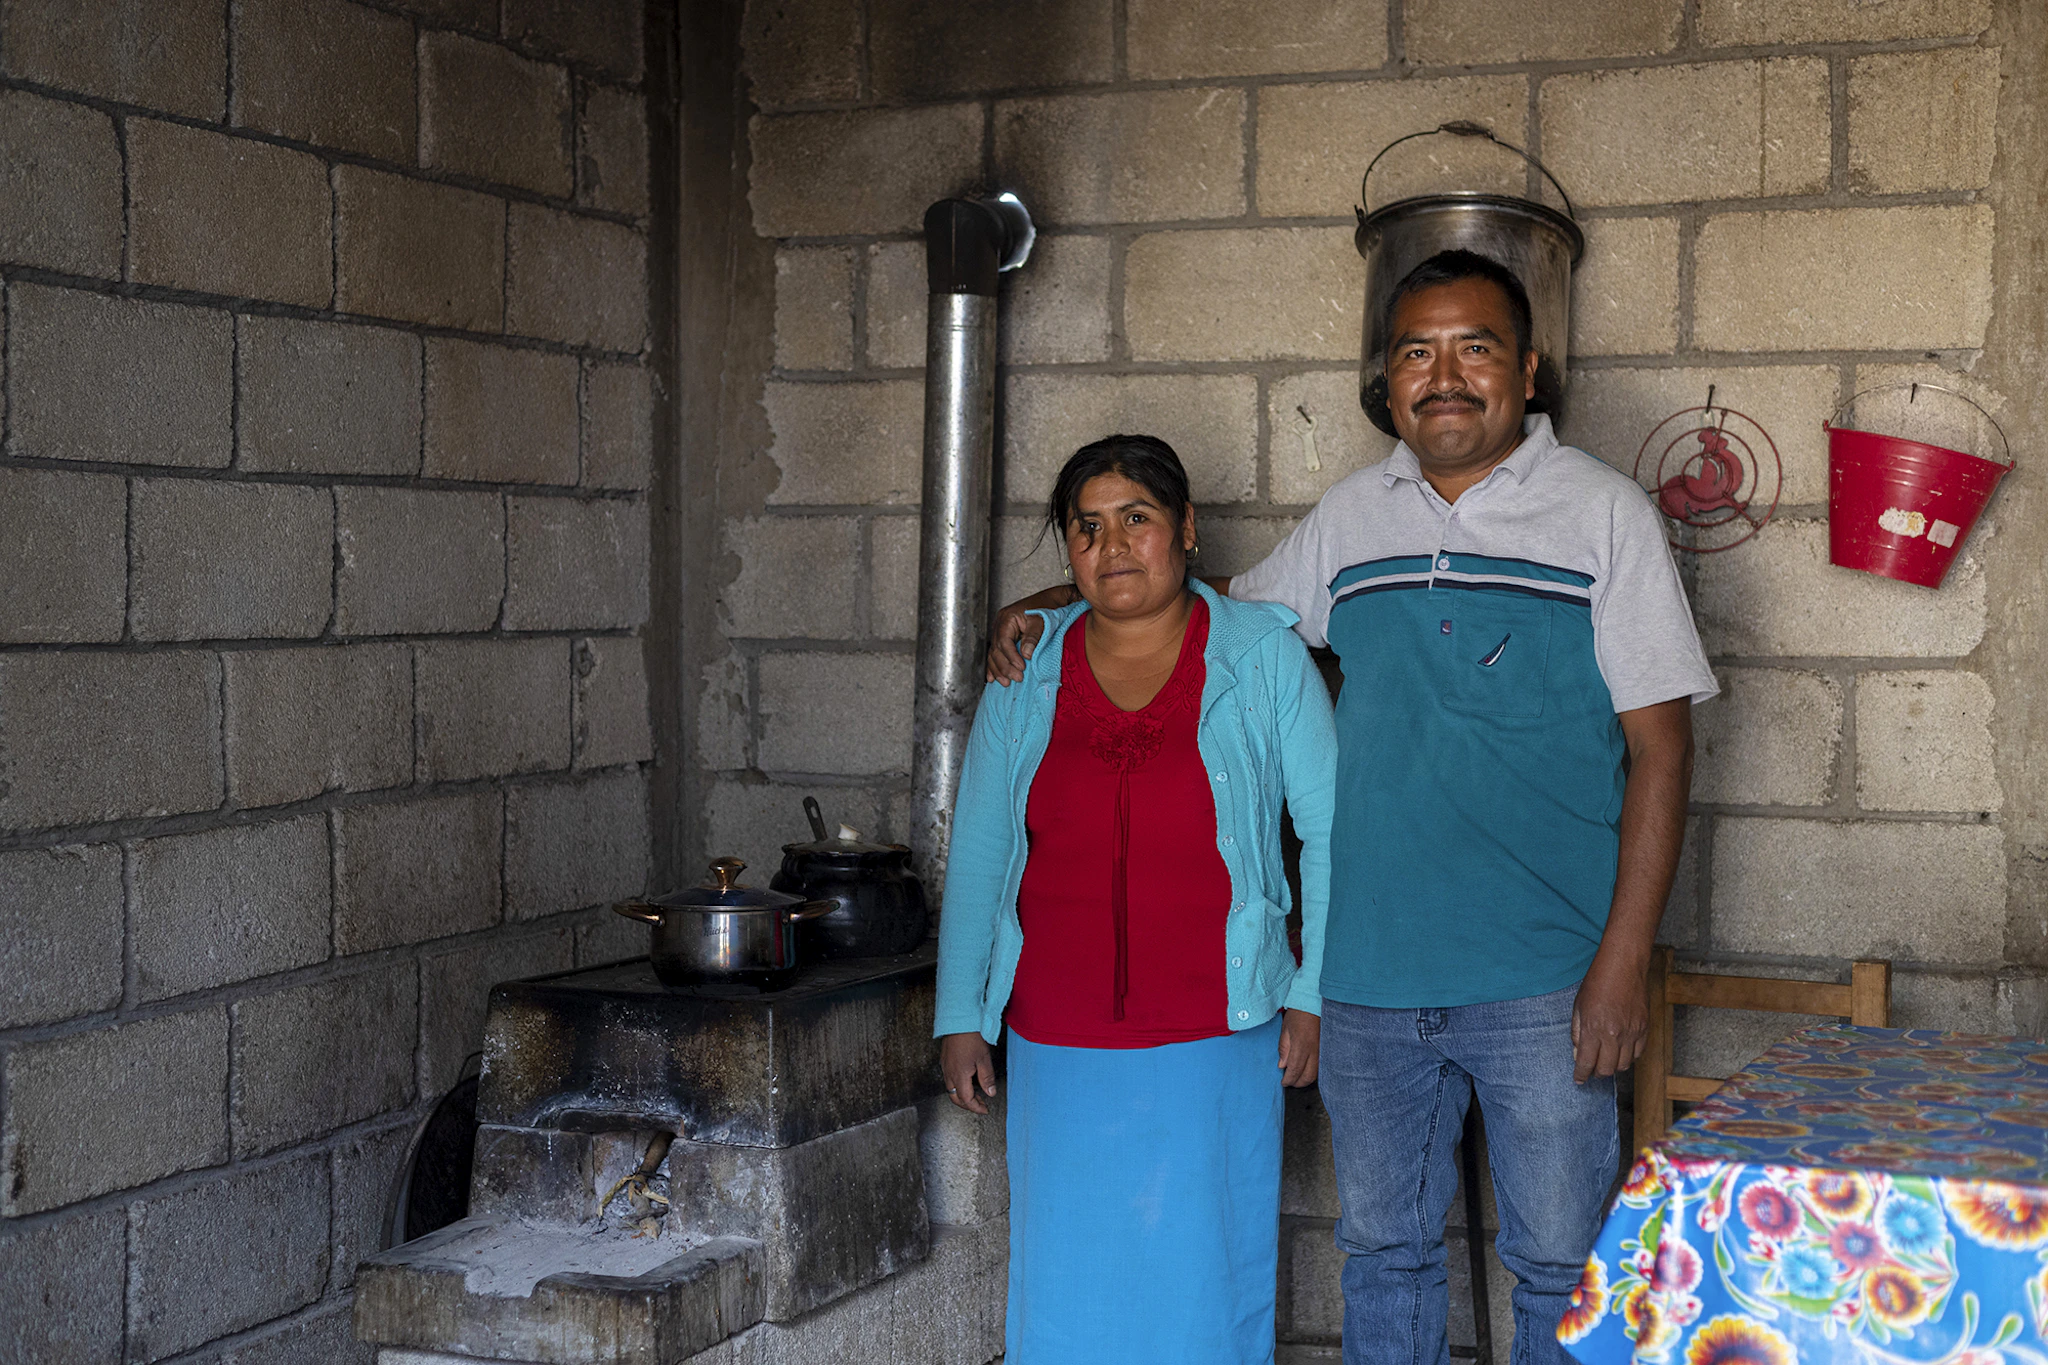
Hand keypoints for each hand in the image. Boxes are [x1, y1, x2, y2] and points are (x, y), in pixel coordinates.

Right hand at [939, 1032, 997, 1113]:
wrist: (958, 1020)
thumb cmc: (971, 1037)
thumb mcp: (984, 1059)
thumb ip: (987, 1078)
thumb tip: (990, 1093)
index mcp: (959, 1075)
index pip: (966, 1099)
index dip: (976, 1107)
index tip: (985, 1110)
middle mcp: (949, 1074)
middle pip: (956, 1098)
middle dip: (968, 1105)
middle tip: (980, 1105)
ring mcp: (945, 1067)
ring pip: (951, 1090)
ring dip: (963, 1096)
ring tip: (976, 1094)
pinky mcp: (945, 1061)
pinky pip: (949, 1080)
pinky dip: (958, 1086)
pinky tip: (968, 1081)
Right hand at [983, 590, 1066, 684]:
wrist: (1053, 601)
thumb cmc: (1047, 607)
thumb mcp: (1041, 620)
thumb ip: (1033, 636)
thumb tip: (1026, 655)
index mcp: (1007, 618)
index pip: (1004, 641)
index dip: (1011, 657)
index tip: (1021, 668)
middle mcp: (1000, 624)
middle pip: (996, 650)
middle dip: (1004, 667)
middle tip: (1016, 679)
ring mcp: (1001, 632)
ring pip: (993, 654)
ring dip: (998, 670)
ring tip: (1005, 683)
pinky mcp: (1006, 638)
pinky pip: (996, 654)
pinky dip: (994, 666)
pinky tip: (992, 678)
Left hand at [1278, 1009, 1319, 1086]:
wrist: (1315, 1003)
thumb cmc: (1299, 1014)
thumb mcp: (1285, 1030)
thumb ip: (1284, 1049)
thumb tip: (1282, 1066)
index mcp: (1301, 1046)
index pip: (1295, 1071)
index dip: (1289, 1080)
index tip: (1283, 1082)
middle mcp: (1314, 1051)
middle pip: (1307, 1077)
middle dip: (1298, 1083)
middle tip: (1289, 1082)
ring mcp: (1323, 1051)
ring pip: (1316, 1074)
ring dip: (1306, 1079)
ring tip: (1297, 1077)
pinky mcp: (1327, 1049)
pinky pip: (1322, 1067)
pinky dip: (1313, 1072)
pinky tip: (1307, 1070)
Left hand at [1571, 953, 1648, 1083]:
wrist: (1623, 966)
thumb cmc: (1597, 982)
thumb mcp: (1578, 1006)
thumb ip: (1578, 1032)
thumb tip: (1578, 1053)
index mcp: (1594, 1029)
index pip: (1587, 1063)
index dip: (1581, 1075)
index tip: (1578, 1079)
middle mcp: (1614, 1035)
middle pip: (1607, 1069)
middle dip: (1597, 1073)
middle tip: (1591, 1069)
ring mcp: (1632, 1033)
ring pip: (1624, 1065)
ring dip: (1613, 1067)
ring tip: (1606, 1060)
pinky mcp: (1645, 1029)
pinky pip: (1638, 1053)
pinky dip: (1629, 1057)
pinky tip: (1621, 1051)